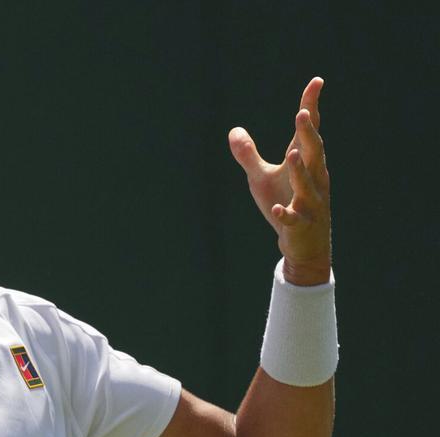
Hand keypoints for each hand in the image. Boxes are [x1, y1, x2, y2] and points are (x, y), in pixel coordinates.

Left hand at [228, 77, 331, 284]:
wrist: (304, 243)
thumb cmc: (285, 202)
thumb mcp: (261, 178)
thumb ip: (248, 155)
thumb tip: (233, 130)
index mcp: (305, 162)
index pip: (308, 131)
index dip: (311, 107)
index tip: (316, 81)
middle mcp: (313, 178)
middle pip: (314, 152)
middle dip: (308, 134)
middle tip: (302, 113)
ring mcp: (310, 202)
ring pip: (307, 184)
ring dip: (300, 170)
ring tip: (293, 153)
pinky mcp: (301, 224)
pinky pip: (294, 218)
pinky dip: (286, 213)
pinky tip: (279, 209)